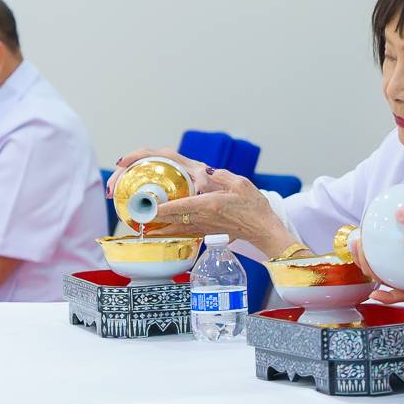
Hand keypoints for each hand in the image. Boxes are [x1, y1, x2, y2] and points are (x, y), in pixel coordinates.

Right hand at [113, 147, 214, 194]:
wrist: (208, 187)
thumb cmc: (206, 179)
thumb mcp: (204, 178)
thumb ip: (202, 180)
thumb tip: (198, 189)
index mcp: (169, 158)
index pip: (146, 153)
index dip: (132, 156)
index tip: (120, 163)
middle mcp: (160, 162)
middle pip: (133, 164)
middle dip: (119, 174)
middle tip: (110, 191)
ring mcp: (156, 171)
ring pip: (133, 173)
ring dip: (120, 183)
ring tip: (112, 197)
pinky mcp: (155, 181)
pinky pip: (138, 182)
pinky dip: (129, 190)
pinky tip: (123, 202)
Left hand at [140, 170, 294, 253]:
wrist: (263, 229)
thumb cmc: (255, 207)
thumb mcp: (241, 184)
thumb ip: (221, 176)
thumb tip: (207, 171)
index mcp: (210, 204)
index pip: (181, 206)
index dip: (164, 207)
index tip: (149, 208)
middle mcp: (205, 218)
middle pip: (175, 219)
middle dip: (157, 220)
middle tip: (140, 219)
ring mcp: (206, 227)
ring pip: (179, 228)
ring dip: (163, 228)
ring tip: (148, 229)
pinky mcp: (209, 232)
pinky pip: (188, 232)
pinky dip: (175, 232)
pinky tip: (168, 232)